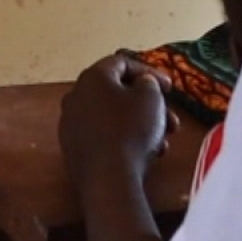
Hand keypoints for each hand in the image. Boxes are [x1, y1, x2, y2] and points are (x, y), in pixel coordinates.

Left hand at [59, 53, 179, 187]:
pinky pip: (104, 136)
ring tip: (163, 143)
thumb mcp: (151, 98)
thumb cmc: (132, 129)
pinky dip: (125, 139)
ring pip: (113, 117)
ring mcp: (71, 124)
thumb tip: (141, 84)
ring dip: (141, 125)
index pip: (122, 62)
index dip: (149, 71)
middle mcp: (76, 96)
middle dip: (148, 105)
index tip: (170, 87)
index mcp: (92, 77)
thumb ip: (149, 83)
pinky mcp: (73, 149)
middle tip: (170, 118)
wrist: (108, 178)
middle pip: (118, 93)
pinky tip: (147, 155)